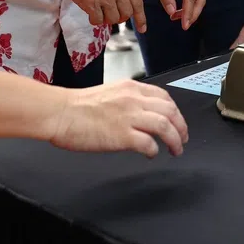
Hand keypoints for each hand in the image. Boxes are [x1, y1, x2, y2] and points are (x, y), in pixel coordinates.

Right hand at [47, 79, 188, 157]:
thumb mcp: (109, 93)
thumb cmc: (76, 106)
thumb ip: (128, 100)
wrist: (60, 112)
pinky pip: (149, 143)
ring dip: (175, 140)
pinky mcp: (122, 135)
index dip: (175, 111)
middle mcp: (134, 100)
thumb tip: (140, 114)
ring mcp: (129, 117)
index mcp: (131, 88)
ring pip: (166, 126)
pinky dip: (155, 150)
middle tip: (183, 138)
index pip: (164, 97)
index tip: (178, 122)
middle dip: (181, 126)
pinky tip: (152, 154)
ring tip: (176, 150)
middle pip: (170, 111)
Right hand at [56, 0, 146, 31]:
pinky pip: (98, 20)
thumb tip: (127, 8)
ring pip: (113, 19)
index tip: (142, 28)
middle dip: (119, 18)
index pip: (138, 3)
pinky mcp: (92, 3)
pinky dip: (94, 20)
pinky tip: (91, 13)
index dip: (140, 18)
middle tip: (110, 14)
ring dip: (106, 19)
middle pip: (126, 14)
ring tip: (99, 12)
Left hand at [146, 0, 205, 29]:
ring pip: (200, 0)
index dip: (188, 12)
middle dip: (193, 15)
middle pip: (199, 0)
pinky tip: (180, 12)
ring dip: (191, 11)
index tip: (184, 25)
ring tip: (177, 18)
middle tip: (184, 26)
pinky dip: (190, 6)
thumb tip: (171, 12)